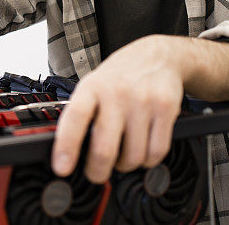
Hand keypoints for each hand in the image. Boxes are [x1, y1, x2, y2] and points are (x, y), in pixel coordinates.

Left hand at [50, 35, 187, 183]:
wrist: (157, 56)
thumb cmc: (120, 76)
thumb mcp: (93, 85)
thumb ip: (82, 114)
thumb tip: (68, 152)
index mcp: (92, 88)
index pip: (75, 117)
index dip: (67, 146)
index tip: (62, 168)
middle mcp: (117, 93)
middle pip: (105, 148)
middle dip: (97, 171)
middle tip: (96, 174)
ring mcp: (143, 101)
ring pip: (133, 156)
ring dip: (126, 165)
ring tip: (123, 154)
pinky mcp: (166, 108)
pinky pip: (156, 152)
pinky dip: (148, 160)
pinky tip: (143, 149)